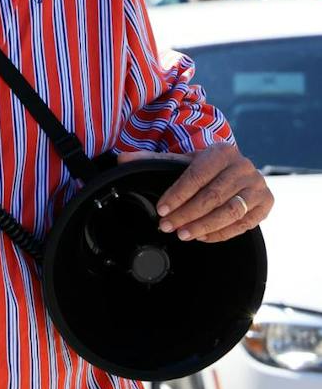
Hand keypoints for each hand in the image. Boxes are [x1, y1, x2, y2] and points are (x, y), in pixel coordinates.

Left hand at [119, 143, 272, 242]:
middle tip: (167, 227)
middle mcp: (244, 167)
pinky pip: (244, 224)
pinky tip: (202, 237)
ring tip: (183, 234)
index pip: (196, 176)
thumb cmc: (204, 166)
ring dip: (204, 226)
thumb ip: (152, 159)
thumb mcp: (182, 160)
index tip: (161, 210)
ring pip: (230, 212)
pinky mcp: (266, 204)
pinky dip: (222, 233)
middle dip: (187, 214)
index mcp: (221, 151)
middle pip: (212, 196)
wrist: (235, 168)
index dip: (177, 195)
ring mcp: (258, 186)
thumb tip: (122, 159)